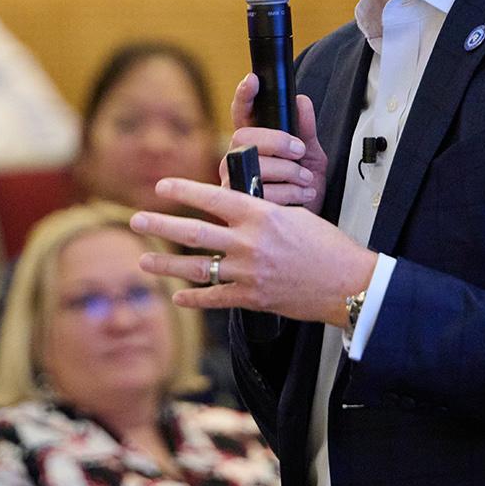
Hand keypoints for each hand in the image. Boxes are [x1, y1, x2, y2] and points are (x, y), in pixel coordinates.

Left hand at [131, 177, 375, 326]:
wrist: (349, 283)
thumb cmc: (327, 246)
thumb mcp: (294, 214)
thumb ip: (260, 212)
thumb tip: (235, 207)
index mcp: (260, 215)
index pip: (213, 197)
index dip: (184, 191)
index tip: (162, 187)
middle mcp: (248, 243)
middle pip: (194, 232)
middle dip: (160, 226)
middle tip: (136, 221)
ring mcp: (248, 273)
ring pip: (197, 268)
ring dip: (166, 266)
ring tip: (143, 262)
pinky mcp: (252, 298)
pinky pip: (215, 298)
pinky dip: (194, 298)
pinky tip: (177, 297)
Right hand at [227, 74, 328, 214]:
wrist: (306, 231)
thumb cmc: (302, 192)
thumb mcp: (311, 158)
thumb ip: (306, 130)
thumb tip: (301, 101)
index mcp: (252, 143)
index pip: (242, 114)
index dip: (245, 96)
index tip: (253, 80)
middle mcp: (236, 159)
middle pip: (243, 136)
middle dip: (276, 140)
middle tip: (298, 150)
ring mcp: (233, 182)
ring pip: (255, 164)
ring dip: (288, 171)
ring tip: (305, 180)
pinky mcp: (239, 205)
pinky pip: (262, 191)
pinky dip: (290, 192)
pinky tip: (302, 195)